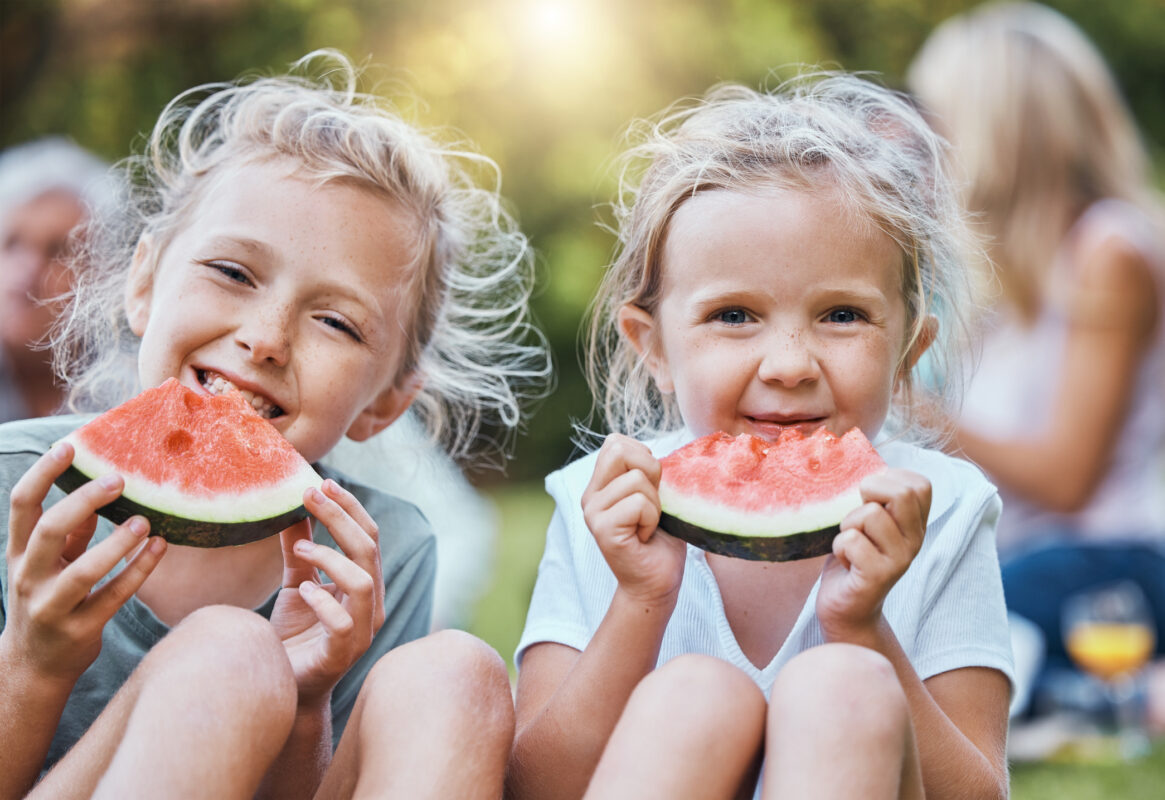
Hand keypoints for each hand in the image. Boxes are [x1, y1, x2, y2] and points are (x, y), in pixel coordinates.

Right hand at [1, 443, 165, 682]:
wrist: (33, 667)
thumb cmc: (48, 600)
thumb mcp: (48, 565)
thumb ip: (69, 532)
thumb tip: (93, 495)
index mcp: (18, 555)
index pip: (22, 505)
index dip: (43, 473)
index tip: (70, 446)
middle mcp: (29, 578)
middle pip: (49, 531)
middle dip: (83, 501)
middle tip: (119, 480)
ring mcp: (52, 607)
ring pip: (83, 571)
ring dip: (117, 543)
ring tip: (145, 521)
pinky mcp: (80, 630)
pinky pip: (113, 597)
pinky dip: (139, 570)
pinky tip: (160, 548)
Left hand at [270, 479, 384, 705]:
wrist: (285, 688)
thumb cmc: (295, 636)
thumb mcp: (295, 583)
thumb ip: (298, 550)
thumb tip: (291, 509)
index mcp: (364, 583)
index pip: (368, 536)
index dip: (349, 507)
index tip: (322, 482)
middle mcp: (370, 604)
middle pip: (368, 549)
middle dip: (340, 517)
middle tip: (310, 494)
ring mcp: (361, 631)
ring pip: (362, 581)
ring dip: (330, 557)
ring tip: (300, 549)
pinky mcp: (343, 654)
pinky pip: (342, 622)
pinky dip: (323, 601)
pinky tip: (302, 591)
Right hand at [581, 434, 685, 605]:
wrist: (657, 583)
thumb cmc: (660, 540)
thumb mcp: (654, 496)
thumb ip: (644, 471)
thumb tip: (649, 451)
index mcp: (599, 485)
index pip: (616, 442)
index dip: (643, 458)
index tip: (649, 490)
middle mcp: (590, 496)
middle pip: (620, 450)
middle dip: (650, 473)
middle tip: (650, 506)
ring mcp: (593, 513)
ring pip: (636, 479)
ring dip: (655, 504)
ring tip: (648, 526)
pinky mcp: (603, 530)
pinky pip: (638, 503)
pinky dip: (652, 519)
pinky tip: (645, 536)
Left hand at [816, 468, 930, 642]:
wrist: (847, 608)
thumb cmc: (853, 558)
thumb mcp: (868, 522)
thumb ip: (875, 499)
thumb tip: (863, 464)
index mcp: (915, 524)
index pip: (920, 483)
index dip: (889, 479)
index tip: (869, 496)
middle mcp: (915, 540)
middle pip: (901, 493)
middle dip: (868, 493)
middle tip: (856, 516)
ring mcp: (900, 559)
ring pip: (869, 515)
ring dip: (847, 526)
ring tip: (850, 545)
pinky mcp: (878, 576)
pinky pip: (851, 541)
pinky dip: (839, 547)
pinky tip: (845, 563)